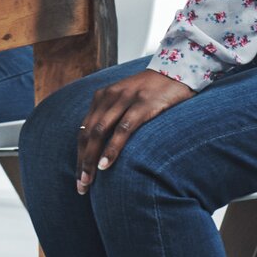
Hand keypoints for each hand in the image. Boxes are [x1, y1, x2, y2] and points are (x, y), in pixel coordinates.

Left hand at [75, 69, 192, 194]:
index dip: (79, 155)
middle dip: (82, 161)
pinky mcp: (143, 104)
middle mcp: (109, 96)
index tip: (79, 177)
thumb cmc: (153, 91)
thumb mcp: (127, 100)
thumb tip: (102, 147)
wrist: (178, 70)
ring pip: (100, 132)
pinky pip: (122, 129)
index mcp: (102, 96)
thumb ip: (113, 117)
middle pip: (88, 133)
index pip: (84, 130)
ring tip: (89, 181)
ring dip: (91, 159)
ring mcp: (125, 99)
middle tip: (81, 186)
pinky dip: (112, 148)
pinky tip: (105, 164)